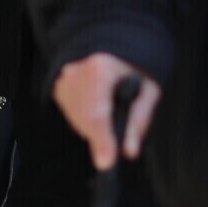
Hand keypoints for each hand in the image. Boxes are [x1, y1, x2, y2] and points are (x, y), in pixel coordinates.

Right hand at [53, 53, 160, 170]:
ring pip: (77, 121)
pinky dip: (86, 119)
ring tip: (110, 113)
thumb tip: (129, 151)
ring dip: (95, 129)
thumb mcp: (149, 88)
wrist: (112, 43)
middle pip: (85, 120)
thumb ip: (140, 120)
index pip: (98, 111)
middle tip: (115, 143)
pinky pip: (72, 114)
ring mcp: (64, 80)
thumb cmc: (132, 66)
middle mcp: (76, 73)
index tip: (107, 163)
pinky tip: (98, 107)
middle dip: (102, 138)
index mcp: (101, 68)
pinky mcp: (58, 88)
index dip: (102, 140)